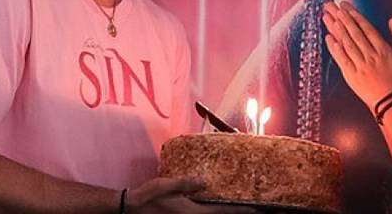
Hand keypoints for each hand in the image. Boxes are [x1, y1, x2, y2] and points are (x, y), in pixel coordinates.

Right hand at [127, 177, 256, 212]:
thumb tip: (204, 181)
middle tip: (258, 209)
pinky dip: (216, 212)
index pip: (223, 212)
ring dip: (227, 213)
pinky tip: (219, 206)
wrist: (133, 208)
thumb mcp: (167, 186)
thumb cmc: (149, 197)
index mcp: (193, 213)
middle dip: (238, 213)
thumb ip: (186, 184)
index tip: (257, 209)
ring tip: (242, 208)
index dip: (241, 211)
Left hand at [322, 1, 391, 110]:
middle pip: (353, 32)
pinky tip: (328, 38)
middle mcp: (369, 55)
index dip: (354, 15)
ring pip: (345, 43)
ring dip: (335, 29)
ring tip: (327, 17)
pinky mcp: (351, 76)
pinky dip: (334, 48)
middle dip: (341, 17)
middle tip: (331, 5)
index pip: (365, 28)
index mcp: (383, 49)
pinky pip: (341, 59)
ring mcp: (359, 65)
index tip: (345, 6)